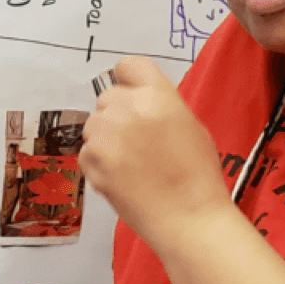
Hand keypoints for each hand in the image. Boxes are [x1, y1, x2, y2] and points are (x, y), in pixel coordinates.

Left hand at [81, 57, 228, 245]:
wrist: (189, 217)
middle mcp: (129, 108)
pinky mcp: (92, 160)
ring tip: (132, 164)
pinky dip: (99, 164)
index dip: (128, 81)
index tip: (130, 93)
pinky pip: (87, 152)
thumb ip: (161, 105)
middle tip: (136, 141)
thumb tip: (140, 101)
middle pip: (107, 97)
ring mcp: (107, 133)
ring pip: (94, 125)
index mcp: (158, 95)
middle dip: (117, 115)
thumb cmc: (197, 177)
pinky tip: (124, 178)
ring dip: (105, 139)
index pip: (128, 66)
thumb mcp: (190, 125)